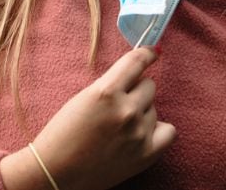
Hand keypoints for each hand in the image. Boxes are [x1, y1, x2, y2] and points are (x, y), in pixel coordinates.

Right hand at [0, 47, 175, 189]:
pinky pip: (169, 131)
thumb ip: (110, 85)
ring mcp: (138, 133)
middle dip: (136, 90)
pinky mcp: (146, 154)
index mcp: (105, 92)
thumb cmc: (63, 135)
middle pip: (149, 86)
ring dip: (142, 112)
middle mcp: (125, 110)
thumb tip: (135, 74)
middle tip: (120, 103)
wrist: (57, 173)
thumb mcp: (83, 98)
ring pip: (154, 108)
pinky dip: (159, 130)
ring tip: (121, 126)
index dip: (147, 53)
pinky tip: (144, 133)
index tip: (153, 51)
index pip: (136, 62)